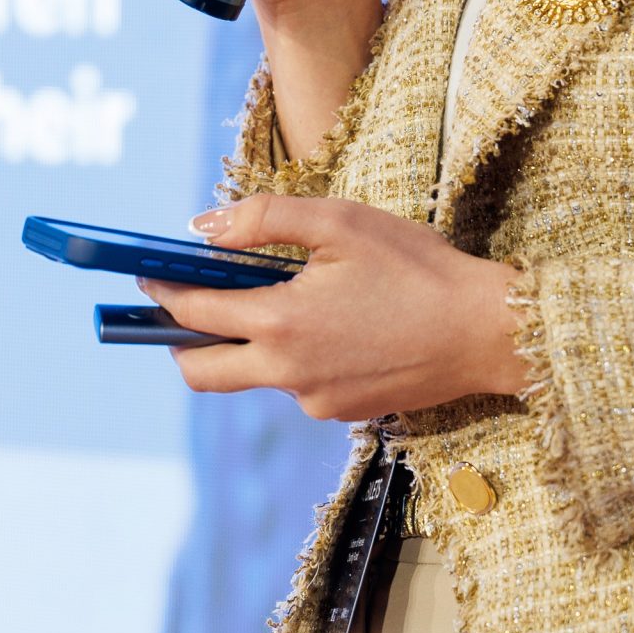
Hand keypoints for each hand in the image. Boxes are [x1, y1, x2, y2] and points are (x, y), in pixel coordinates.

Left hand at [142, 194, 530, 420]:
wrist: (486, 331)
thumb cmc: (419, 268)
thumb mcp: (341, 222)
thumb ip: (265, 219)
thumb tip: (202, 228)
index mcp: (281, 322)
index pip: (194, 312)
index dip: (163, 291)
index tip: (148, 275)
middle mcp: (287, 372)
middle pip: (200, 372)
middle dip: (177, 342)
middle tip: (181, 309)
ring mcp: (313, 400)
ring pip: (254, 375)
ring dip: (249, 343)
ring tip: (285, 298)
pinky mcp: (341, 413)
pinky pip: (298, 384)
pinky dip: (297, 356)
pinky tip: (337, 325)